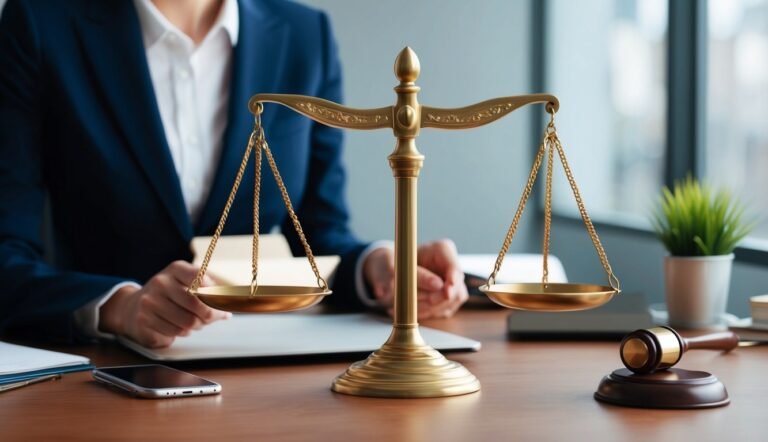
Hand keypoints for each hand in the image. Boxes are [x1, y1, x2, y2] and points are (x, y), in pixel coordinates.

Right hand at [99, 261, 230, 347]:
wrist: (133, 307)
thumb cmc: (169, 296)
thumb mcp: (186, 285)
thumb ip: (209, 293)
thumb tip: (228, 310)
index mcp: (176, 269)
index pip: (201, 279)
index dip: (214, 294)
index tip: (220, 302)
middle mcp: (161, 282)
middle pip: (198, 305)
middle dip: (209, 316)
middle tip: (212, 318)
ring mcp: (150, 301)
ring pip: (188, 322)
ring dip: (196, 326)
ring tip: (193, 322)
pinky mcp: (144, 319)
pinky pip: (175, 332)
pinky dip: (183, 332)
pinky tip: (179, 326)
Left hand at [363, 239, 468, 319]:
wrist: (394, 269)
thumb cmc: (396, 262)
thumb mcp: (399, 265)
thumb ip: (416, 275)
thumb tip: (432, 286)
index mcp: (442, 250)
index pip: (454, 267)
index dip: (453, 281)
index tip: (447, 292)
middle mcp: (451, 265)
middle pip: (454, 289)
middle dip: (434, 299)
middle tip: (412, 301)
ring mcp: (453, 282)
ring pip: (449, 302)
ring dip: (428, 308)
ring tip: (405, 307)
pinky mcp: (450, 298)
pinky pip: (443, 310)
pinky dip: (426, 313)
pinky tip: (409, 310)